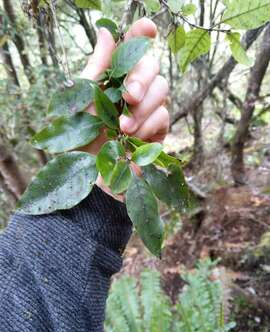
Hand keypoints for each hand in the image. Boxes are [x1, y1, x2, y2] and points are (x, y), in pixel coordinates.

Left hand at [80, 18, 169, 198]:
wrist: (93, 175)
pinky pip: (164, 116)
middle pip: (153, 66)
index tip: (149, 28)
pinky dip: (149, 125)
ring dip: (143, 108)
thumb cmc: (81, 139)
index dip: (142, 34)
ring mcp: (148, 109)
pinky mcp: (158, 129)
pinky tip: (133, 137)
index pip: (132, 48)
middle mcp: (133, 90)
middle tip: (129, 97)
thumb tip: (106, 31)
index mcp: (113, 78)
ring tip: (123, 128)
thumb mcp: (83, 102)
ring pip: (163, 90)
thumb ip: (97, 69)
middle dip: (142, 79)